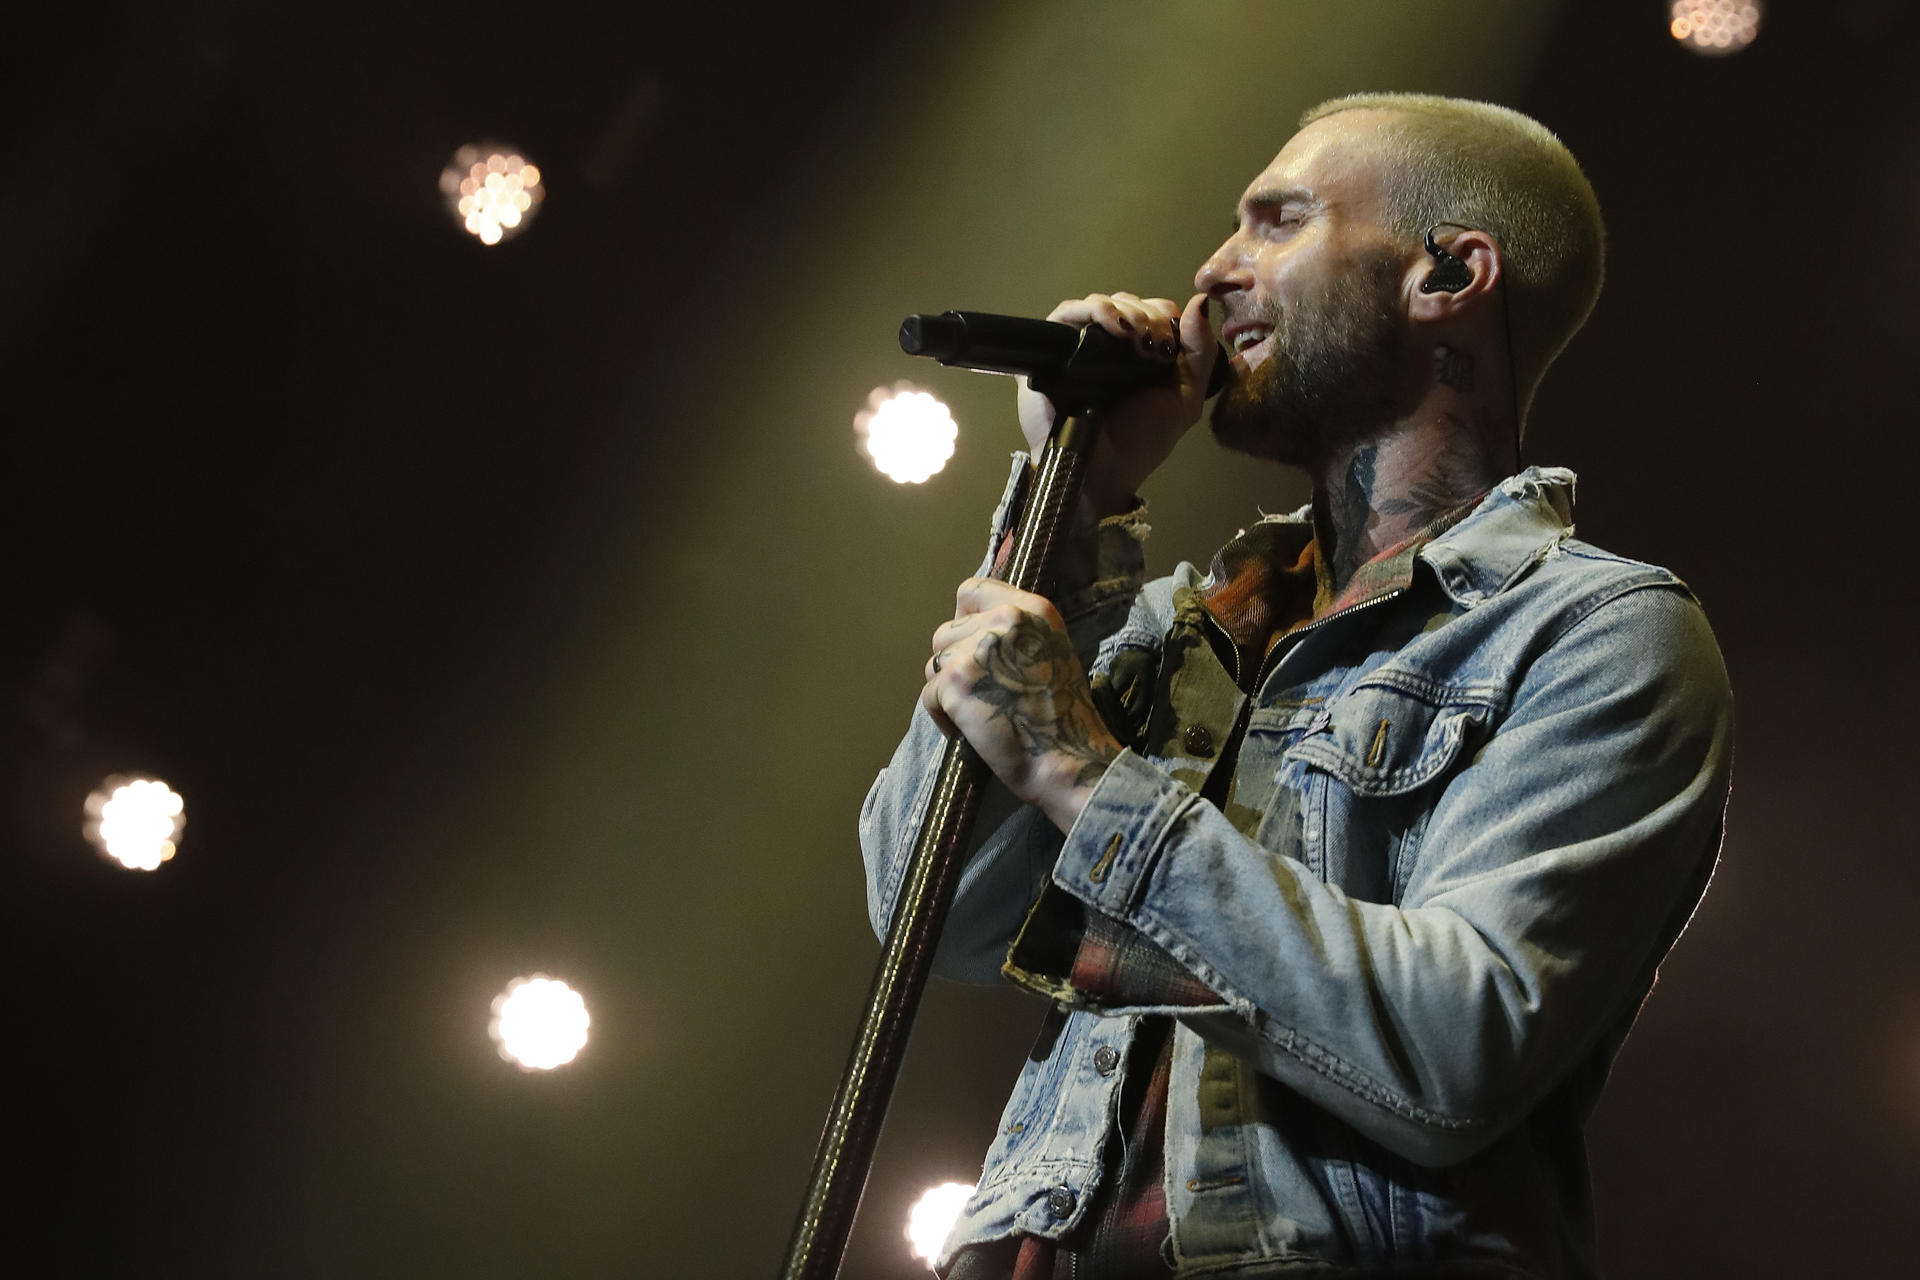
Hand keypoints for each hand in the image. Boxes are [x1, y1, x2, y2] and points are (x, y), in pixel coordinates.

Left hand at [921, 578, 1121, 832]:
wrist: (1067, 759)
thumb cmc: (1063, 717)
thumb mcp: (1052, 651)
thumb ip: (1017, 633)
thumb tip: (973, 631)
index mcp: (1033, 609)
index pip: (972, 591)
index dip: (965, 620)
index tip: (974, 648)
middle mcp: (1004, 619)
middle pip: (947, 630)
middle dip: (955, 662)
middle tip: (980, 693)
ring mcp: (977, 649)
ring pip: (934, 662)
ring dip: (946, 689)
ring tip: (975, 713)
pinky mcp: (956, 681)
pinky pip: (928, 694)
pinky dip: (941, 717)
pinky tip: (968, 731)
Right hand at [1015, 291, 1215, 517]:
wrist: (1103, 471)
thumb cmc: (1141, 442)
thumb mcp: (1184, 398)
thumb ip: (1200, 352)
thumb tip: (1201, 302)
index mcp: (1135, 355)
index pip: (1148, 311)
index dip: (1162, 314)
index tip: (1171, 341)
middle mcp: (1104, 347)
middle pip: (1124, 302)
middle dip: (1146, 314)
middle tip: (1155, 344)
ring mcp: (1074, 348)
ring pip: (1097, 303)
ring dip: (1123, 310)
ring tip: (1137, 335)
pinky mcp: (1047, 352)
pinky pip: (1064, 315)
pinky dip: (1092, 309)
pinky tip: (1113, 326)